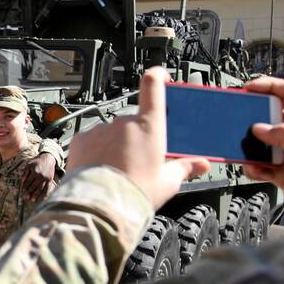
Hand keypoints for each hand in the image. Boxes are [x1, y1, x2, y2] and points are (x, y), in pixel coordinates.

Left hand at [21, 153, 56, 201]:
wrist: (48, 159)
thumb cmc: (36, 162)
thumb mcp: (29, 165)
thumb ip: (25, 173)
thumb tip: (22, 181)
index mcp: (34, 171)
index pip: (28, 182)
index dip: (25, 187)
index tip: (22, 192)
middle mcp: (40, 175)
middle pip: (33, 186)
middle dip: (29, 192)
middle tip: (26, 198)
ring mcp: (46, 178)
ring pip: (40, 188)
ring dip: (36, 195)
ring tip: (32, 200)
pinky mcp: (50, 180)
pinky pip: (47, 188)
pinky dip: (45, 194)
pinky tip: (43, 198)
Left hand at [67, 67, 210, 208]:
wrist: (100, 208)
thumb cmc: (136, 195)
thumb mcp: (167, 182)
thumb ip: (184, 168)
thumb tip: (201, 164)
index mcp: (149, 126)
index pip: (153, 86)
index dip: (157, 76)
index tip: (160, 75)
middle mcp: (124, 122)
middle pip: (134, 122)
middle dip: (136, 137)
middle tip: (138, 161)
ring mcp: (100, 129)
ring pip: (112, 133)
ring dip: (115, 145)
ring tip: (117, 171)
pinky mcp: (81, 140)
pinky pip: (92, 141)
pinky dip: (96, 151)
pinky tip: (100, 169)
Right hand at [241, 76, 283, 225]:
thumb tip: (259, 128)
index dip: (269, 86)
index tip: (249, 88)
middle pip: (269, 115)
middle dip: (251, 117)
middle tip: (236, 119)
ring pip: (260, 141)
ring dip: (249, 146)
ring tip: (244, 152)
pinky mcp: (281, 172)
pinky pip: (259, 164)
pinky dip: (253, 167)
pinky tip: (255, 171)